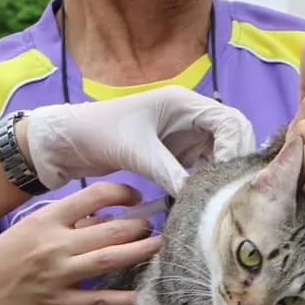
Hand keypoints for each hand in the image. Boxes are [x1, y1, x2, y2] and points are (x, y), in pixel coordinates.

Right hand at [0, 182, 162, 304]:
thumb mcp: (26, 230)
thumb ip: (63, 224)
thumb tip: (103, 220)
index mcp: (44, 220)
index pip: (93, 195)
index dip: (122, 193)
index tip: (135, 198)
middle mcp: (54, 245)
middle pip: (112, 229)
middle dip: (141, 225)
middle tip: (155, 225)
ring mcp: (58, 276)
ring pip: (112, 259)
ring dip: (142, 252)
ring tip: (159, 247)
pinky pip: (100, 300)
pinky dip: (124, 297)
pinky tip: (144, 293)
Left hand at [21, 85, 255, 198]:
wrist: (69, 142)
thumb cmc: (98, 134)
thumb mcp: (136, 153)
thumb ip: (169, 172)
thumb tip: (198, 198)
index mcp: (183, 103)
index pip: (229, 121)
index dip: (236, 147)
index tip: (226, 175)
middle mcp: (190, 116)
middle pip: (234, 136)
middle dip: (235, 162)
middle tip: (230, 192)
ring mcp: (185, 136)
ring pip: (221, 155)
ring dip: (221, 175)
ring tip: (216, 200)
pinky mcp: (176, 155)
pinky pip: (203, 168)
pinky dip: (205, 183)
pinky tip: (200, 201)